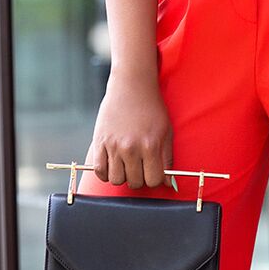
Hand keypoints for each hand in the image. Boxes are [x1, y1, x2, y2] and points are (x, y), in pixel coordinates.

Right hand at [86, 72, 174, 188]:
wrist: (132, 86)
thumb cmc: (151, 108)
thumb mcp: (166, 131)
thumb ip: (167, 159)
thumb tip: (168, 184)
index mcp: (151, 145)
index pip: (154, 180)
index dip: (155, 178)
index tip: (152, 171)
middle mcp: (131, 148)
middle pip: (135, 182)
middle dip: (139, 178)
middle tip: (139, 166)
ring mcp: (113, 145)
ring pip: (116, 180)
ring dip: (122, 176)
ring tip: (126, 164)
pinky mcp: (99, 142)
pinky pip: (99, 171)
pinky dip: (105, 173)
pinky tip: (112, 164)